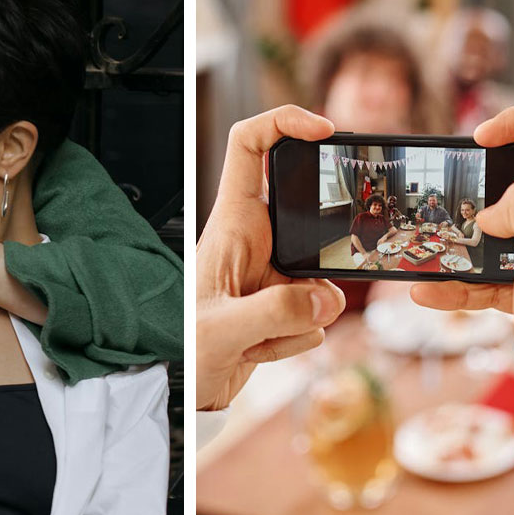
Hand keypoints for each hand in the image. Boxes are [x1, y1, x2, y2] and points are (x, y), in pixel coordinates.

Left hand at [197, 106, 345, 410]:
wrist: (189, 393)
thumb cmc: (186, 351)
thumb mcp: (222, 330)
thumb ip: (275, 313)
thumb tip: (327, 299)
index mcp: (231, 225)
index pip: (250, 147)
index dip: (285, 121)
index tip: (324, 129)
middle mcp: (256, 242)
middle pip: (310, 215)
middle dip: (318, 255)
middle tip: (306, 290)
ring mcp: (275, 274)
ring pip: (322, 280)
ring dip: (297, 318)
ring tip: (253, 338)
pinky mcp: (288, 304)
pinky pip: (319, 314)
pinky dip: (294, 339)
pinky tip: (259, 349)